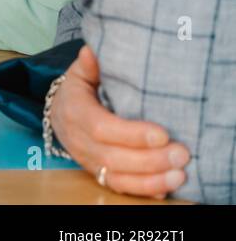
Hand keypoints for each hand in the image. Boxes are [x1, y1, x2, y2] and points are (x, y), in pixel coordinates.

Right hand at [50, 45, 188, 197]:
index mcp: (74, 112)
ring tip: (180, 174)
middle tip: (182, 154)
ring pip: (116, 177)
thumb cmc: (77, 91)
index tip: (162, 134)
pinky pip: (119, 187)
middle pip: (112, 157)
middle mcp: (78, 141)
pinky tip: (167, 186)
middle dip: (149, 160)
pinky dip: (143, 190)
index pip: (101, 128)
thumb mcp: (79, 74)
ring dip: (150, 180)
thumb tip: (91, 50)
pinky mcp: (98, 173)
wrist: (59, 114)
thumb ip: (89, 64)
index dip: (131, 134)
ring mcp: (87, 160)